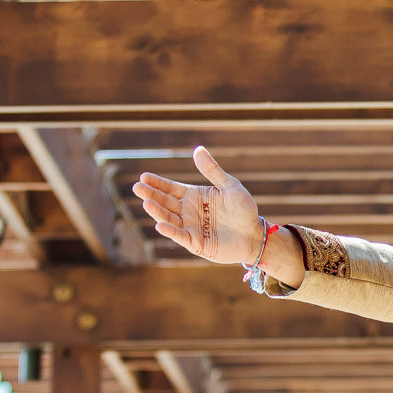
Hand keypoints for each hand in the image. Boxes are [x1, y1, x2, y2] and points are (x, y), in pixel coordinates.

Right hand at [135, 147, 264, 264]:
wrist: (255, 234)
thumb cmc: (244, 209)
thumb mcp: (229, 186)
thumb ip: (212, 170)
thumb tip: (198, 149)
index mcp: (194, 196)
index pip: (170, 189)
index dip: (157, 183)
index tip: (143, 177)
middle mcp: (188, 211)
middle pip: (165, 202)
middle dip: (151, 195)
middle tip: (137, 188)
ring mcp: (190, 227)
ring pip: (169, 218)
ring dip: (157, 211)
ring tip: (146, 203)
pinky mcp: (195, 243)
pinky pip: (180, 236)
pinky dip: (170, 231)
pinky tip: (160, 224)